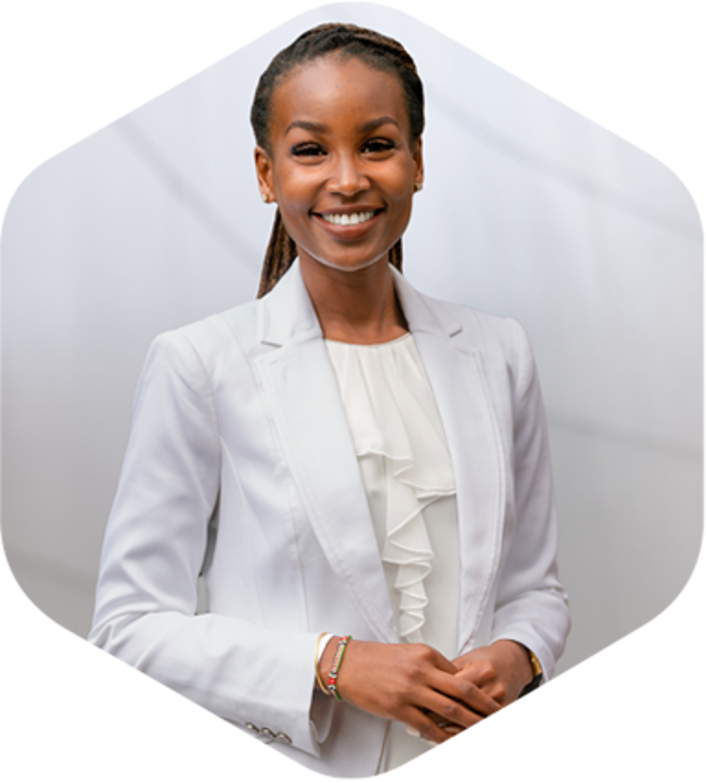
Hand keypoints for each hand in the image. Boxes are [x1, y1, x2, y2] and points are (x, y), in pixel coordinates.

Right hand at [318, 638, 503, 745]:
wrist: (347, 664)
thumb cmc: (375, 659)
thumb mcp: (408, 654)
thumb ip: (429, 667)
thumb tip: (449, 682)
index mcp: (426, 654)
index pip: (459, 674)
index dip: (477, 689)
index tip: (488, 699)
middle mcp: (421, 670)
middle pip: (462, 690)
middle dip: (484, 705)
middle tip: (497, 716)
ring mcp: (410, 689)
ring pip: (449, 709)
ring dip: (469, 723)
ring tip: (482, 732)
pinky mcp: (397, 707)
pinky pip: (426, 725)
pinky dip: (442, 736)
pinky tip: (451, 742)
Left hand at [421, 640, 534, 734]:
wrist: (513, 663)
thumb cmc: (487, 660)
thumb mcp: (466, 659)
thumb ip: (446, 672)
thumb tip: (423, 685)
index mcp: (482, 671)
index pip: (453, 690)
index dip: (433, 698)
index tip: (418, 703)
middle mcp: (493, 689)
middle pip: (461, 710)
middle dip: (437, 718)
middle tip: (419, 721)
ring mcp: (500, 705)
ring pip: (470, 726)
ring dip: (449, 733)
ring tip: (430, 734)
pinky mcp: (504, 719)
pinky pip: (483, 734)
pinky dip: (465, 739)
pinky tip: (450, 741)